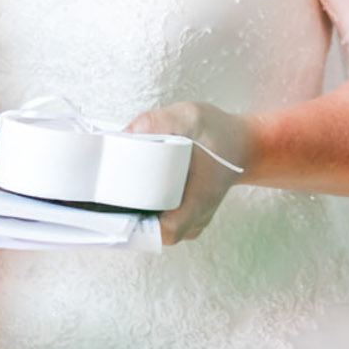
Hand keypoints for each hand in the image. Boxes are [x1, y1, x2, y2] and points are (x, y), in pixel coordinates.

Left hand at [125, 101, 255, 245]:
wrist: (241, 145)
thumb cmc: (220, 133)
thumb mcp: (193, 116)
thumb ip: (162, 121)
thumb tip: (129, 134)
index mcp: (200, 202)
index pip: (165, 232)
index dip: (138, 225)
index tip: (117, 207)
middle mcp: (195, 220)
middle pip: (151, 231)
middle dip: (126, 214)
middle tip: (106, 192)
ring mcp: (189, 222)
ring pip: (152, 227)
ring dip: (133, 211)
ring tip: (114, 190)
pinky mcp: (182, 216)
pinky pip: (157, 219)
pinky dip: (142, 206)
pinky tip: (130, 190)